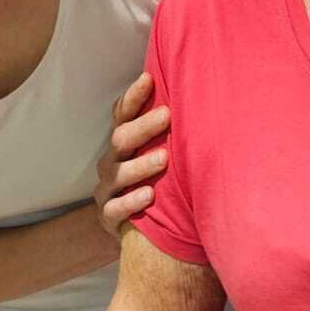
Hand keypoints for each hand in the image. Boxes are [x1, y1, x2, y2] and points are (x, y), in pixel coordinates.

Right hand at [94, 73, 170, 236]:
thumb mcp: (162, 155)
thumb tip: (202, 97)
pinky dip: (130, 201)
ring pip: (117, 173)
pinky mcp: (107, 216)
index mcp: (123, 145)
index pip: (122, 116)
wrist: (144, 231)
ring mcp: (107, 190)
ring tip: (163, 158)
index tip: (149, 79)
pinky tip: (149, 195)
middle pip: (120, 139)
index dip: (133, 98)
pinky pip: (114, 209)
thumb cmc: (160, 184)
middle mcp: (111, 163)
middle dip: (143, 127)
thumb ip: (170, 134)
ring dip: (140, 165)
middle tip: (167, 116)